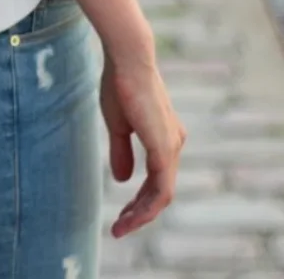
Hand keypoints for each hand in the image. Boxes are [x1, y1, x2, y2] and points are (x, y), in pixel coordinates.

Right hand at [100, 49, 185, 237]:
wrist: (128, 62)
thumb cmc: (120, 86)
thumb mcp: (118, 126)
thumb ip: (120, 152)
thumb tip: (122, 180)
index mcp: (164, 138)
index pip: (156, 180)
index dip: (139, 200)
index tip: (120, 215)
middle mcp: (173, 144)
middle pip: (162, 191)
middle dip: (140, 213)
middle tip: (119, 229)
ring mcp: (171, 146)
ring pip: (163, 193)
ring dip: (142, 214)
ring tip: (121, 227)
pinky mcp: (163, 147)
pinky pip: (161, 186)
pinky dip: (147, 204)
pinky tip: (133, 214)